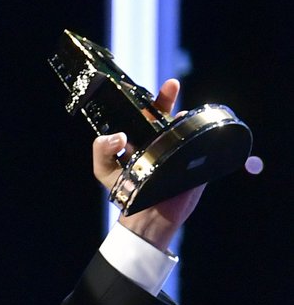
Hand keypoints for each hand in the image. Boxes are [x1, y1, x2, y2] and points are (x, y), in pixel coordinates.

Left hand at [92, 77, 204, 250]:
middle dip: (168, 98)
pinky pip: (202, 145)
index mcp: (141, 137)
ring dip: (184, 119)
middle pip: (166, 113)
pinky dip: (200, 138)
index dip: (153, 99)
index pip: (147, 112)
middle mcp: (161, 140)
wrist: (146, 218)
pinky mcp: (194, 163)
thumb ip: (102, 151)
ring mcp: (179, 150)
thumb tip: (118, 137)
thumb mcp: (104, 170)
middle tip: (170, 87)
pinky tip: (194, 135)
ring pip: (185, 127)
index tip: (158, 90)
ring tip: (178, 118)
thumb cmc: (124, 191)